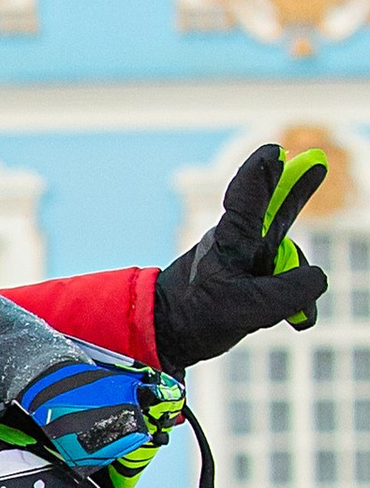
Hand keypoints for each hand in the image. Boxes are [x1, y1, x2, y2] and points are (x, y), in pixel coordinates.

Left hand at [152, 143, 328, 366]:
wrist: (170, 335)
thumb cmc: (196, 316)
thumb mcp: (246, 307)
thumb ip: (289, 291)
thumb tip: (317, 279)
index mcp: (230, 239)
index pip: (246, 199)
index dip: (262, 174)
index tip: (274, 152)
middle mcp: (241, 242)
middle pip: (276, 210)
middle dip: (296, 187)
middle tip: (316, 163)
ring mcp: (248, 259)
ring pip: (286, 252)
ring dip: (296, 279)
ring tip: (293, 312)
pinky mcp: (253, 277)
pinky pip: (286, 281)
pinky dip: (294, 298)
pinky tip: (297, 318)